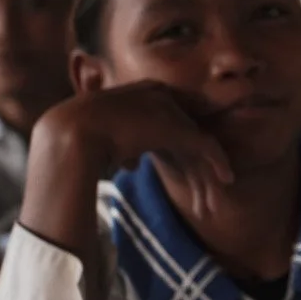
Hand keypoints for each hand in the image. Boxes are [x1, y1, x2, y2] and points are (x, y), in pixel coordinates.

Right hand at [48, 80, 234, 199]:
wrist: (73, 131)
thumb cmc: (78, 141)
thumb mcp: (103, 143)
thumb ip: (122, 151)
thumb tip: (130, 164)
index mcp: (139, 102)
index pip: (168, 128)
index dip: (179, 156)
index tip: (186, 177)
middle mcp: (157, 101)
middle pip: (185, 137)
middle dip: (196, 169)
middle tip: (205, 195)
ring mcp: (167, 112)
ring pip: (198, 144)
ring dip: (208, 174)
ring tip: (217, 197)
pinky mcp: (177, 127)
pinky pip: (206, 146)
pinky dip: (218, 163)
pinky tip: (227, 179)